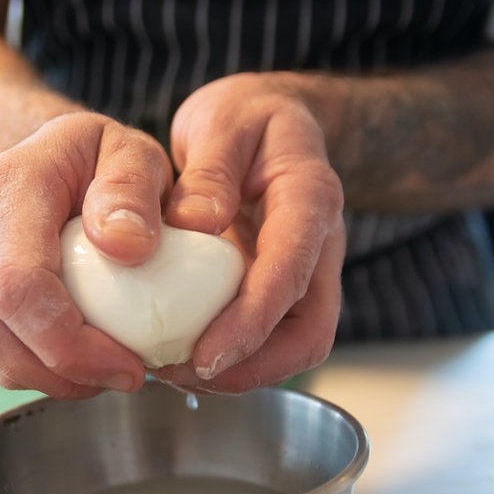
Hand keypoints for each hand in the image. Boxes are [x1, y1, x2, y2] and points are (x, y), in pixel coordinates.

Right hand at [0, 112, 172, 397]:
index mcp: (7, 186)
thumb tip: (124, 246)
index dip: (69, 343)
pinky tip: (83, 358)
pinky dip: (37, 370)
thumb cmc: (100, 157)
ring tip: (107, 369)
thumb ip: (134, 189)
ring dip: (48, 377)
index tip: (129, 365)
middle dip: (58, 372)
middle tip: (125, 377)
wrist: (55, 154)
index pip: (17, 283)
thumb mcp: (134, 153)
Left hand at [156, 72, 345, 392]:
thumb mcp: (224, 121)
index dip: (253, 320)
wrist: (273, 121)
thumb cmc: (248, 118)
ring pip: (292, 346)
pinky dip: (230, 358)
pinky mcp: (281, 290)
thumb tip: (196, 224)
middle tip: (185, 375)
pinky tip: (179, 356)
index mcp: (311, 198)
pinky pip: (267, 339)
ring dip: (240, 372)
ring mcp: (304, 273)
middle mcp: (318, 246)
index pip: (292, 270)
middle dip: (253, 367)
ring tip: (174, 373)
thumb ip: (211, 170)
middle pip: (308, 332)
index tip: (207, 354)